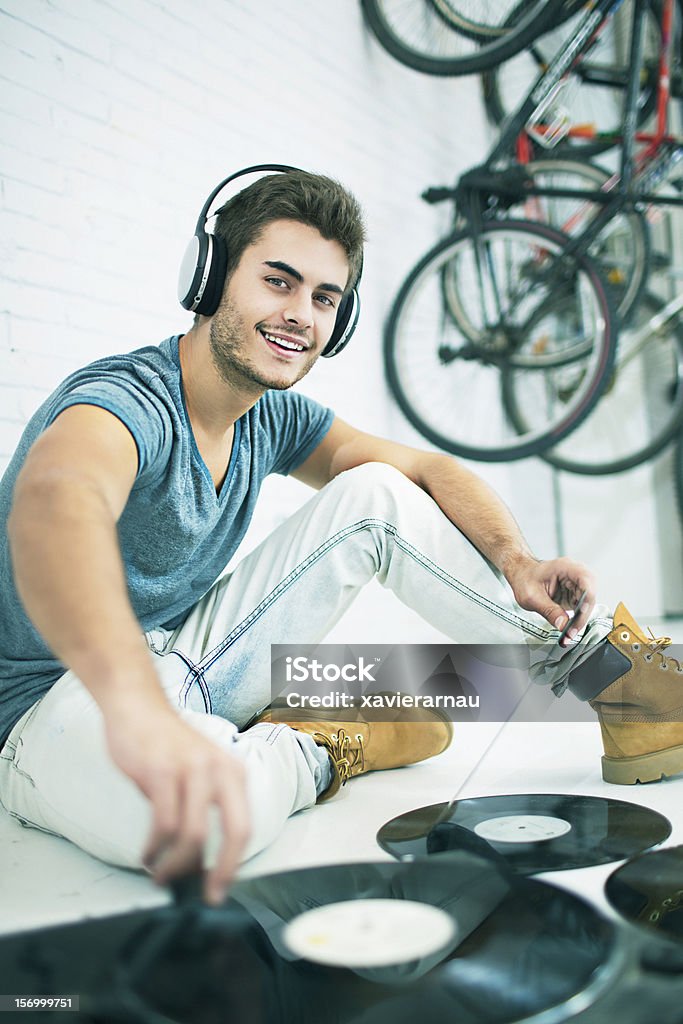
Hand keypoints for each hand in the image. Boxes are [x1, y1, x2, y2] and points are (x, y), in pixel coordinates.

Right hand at [104, 702, 249, 904]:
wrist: (137, 707)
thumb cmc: (165, 745)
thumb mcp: (198, 770)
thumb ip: (203, 807)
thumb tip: (199, 861)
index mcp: (233, 771)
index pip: (244, 827)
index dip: (234, 864)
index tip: (219, 890)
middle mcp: (220, 769)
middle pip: (234, 832)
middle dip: (220, 871)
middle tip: (202, 895)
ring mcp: (192, 769)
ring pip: (194, 834)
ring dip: (176, 864)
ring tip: (160, 874)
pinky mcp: (162, 772)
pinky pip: (163, 824)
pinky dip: (155, 848)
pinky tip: (148, 855)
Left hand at [504, 556, 595, 646]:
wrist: (522, 576)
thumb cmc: (525, 579)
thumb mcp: (532, 596)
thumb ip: (549, 610)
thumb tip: (563, 625)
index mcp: (565, 567)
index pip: (585, 580)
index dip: (586, 597)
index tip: (581, 613)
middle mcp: (575, 574)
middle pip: (589, 594)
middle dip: (583, 614)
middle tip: (572, 631)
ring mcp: (576, 584)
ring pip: (587, 603)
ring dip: (580, 619)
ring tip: (569, 633)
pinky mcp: (574, 594)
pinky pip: (581, 607)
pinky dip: (576, 619)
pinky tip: (569, 628)